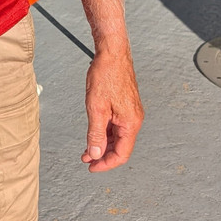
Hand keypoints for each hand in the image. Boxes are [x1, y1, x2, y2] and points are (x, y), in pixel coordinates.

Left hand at [81, 49, 142, 171]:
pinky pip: (116, 125)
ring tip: (86, 148)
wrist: (112, 53)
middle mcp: (134, 119)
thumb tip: (95, 153)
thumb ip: (95, 132)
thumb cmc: (106, 75)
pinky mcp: (125, 105)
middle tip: (86, 159)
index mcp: (130, 122)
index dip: (106, 163)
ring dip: (102, 143)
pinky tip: (94, 133)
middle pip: (120, 146)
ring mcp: (130, 112)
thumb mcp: (96, 107)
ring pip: (117, 136)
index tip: (92, 167)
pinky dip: (105, 131)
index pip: (121, 153)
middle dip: (102, 154)